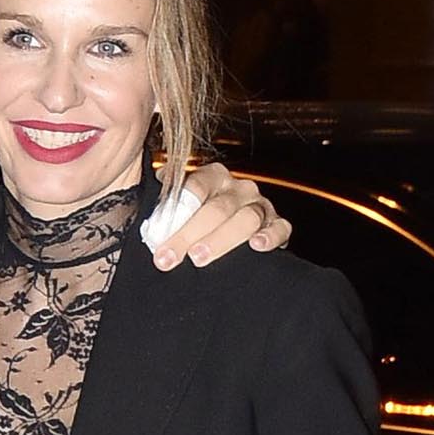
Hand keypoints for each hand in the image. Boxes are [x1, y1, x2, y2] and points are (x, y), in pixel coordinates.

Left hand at [152, 161, 290, 269]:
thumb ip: (164, 198)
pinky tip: (257, 246)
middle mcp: (238, 188)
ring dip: (222, 239)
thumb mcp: (177, 208)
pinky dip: (271, 236)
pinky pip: (280, 228)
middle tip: (168, 258)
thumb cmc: (194, 223)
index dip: (174, 212)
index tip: (156, 236)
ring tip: (199, 258)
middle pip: (217, 208)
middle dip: (189, 234)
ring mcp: (260, 205)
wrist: (219, 236)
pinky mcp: (277, 224)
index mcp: (213, 176)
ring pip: (246, 218)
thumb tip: (153, 184)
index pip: (195, 188)